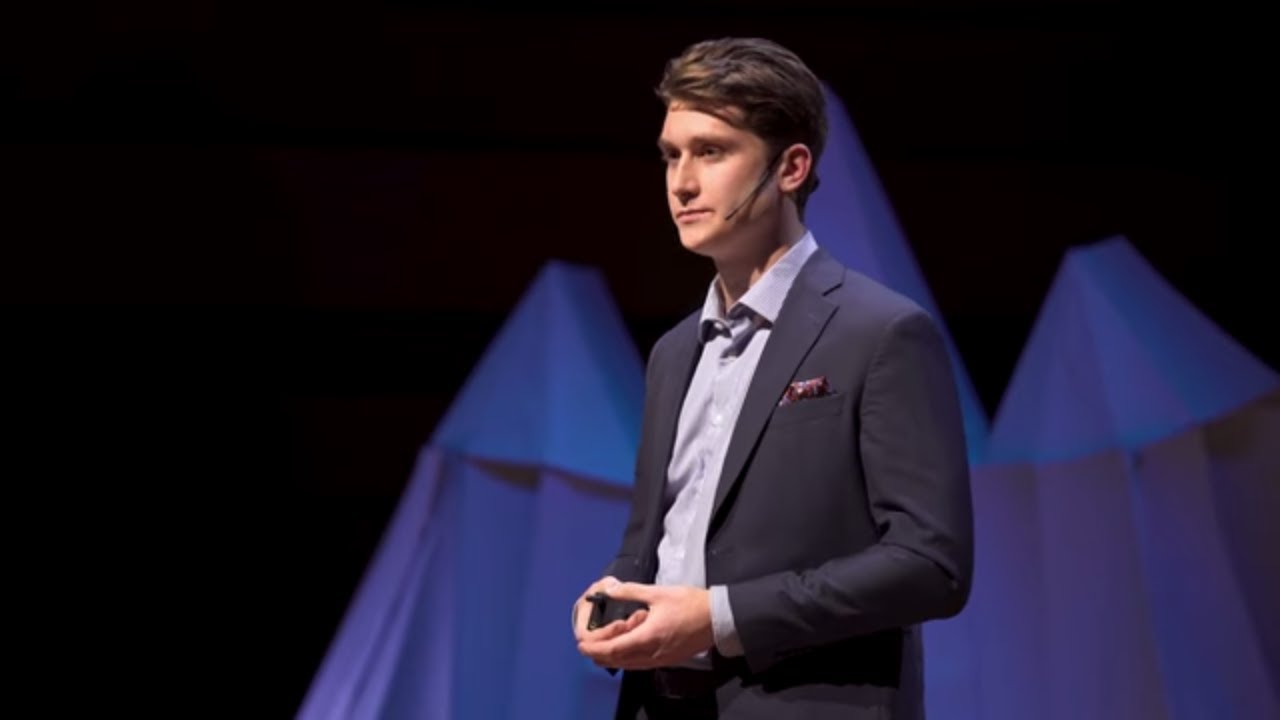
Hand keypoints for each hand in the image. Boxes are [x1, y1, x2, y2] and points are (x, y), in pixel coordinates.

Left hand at [577, 583, 713, 669]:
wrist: (718, 618)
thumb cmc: (691, 604)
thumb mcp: (658, 593)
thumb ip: (631, 592)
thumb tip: (611, 589)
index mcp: (648, 637)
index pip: (614, 649)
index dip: (595, 648)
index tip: (581, 644)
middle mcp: (652, 654)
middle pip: (618, 661)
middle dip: (600, 654)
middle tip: (588, 645)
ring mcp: (661, 659)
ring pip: (629, 664)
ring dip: (613, 656)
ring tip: (602, 646)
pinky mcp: (668, 660)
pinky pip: (641, 664)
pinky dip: (627, 658)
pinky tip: (625, 648)